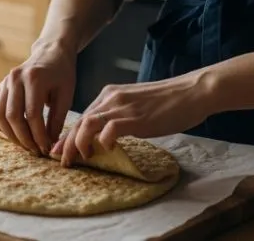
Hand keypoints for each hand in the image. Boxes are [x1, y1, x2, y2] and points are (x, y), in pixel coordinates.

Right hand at [0, 41, 76, 155]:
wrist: (50, 53)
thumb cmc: (61, 74)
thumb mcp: (66, 95)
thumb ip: (57, 120)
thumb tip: (49, 144)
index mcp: (34, 79)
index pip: (32, 115)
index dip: (38, 136)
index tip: (46, 148)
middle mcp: (15, 79)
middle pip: (13, 116)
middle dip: (23, 138)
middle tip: (35, 151)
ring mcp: (5, 82)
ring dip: (10, 134)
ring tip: (25, 145)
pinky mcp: (0, 86)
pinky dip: (1, 125)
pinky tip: (14, 133)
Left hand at [52, 69, 218, 166]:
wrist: (191, 92)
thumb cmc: (168, 102)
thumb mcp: (136, 105)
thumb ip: (120, 114)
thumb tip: (107, 134)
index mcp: (110, 94)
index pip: (83, 116)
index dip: (71, 134)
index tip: (62, 150)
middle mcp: (112, 98)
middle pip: (80, 121)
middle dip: (67, 142)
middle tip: (62, 161)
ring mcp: (122, 107)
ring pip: (87, 124)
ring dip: (79, 144)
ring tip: (81, 159)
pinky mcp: (134, 117)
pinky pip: (109, 130)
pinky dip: (103, 142)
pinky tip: (108, 149)